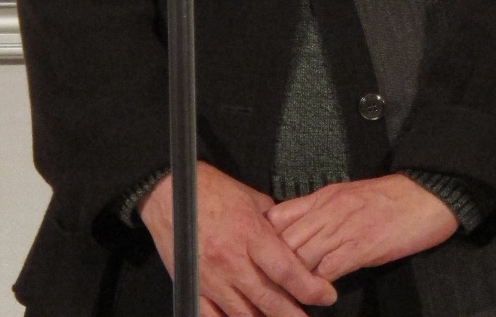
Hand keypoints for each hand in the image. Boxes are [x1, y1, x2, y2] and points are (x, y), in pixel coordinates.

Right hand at [138, 164, 337, 315]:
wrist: (168, 192)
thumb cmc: (212, 190)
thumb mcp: (250, 197)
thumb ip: (273, 221)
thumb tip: (292, 237)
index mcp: (250, 233)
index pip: (286, 270)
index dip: (310, 287)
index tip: (327, 295)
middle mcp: (232, 260)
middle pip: (269, 299)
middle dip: (294, 315)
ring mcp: (211, 278)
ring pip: (244, 314)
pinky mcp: (194, 287)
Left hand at [266, 175, 458, 282]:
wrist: (425, 195)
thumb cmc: (390, 198)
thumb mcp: (347, 196)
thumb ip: (321, 212)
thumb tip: (298, 233)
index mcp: (323, 196)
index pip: (278, 216)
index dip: (264, 240)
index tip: (258, 260)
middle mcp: (328, 210)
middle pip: (284, 239)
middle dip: (271, 265)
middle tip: (264, 288)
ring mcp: (343, 228)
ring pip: (301, 256)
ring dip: (291, 280)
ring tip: (284, 299)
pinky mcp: (361, 247)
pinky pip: (328, 269)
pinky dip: (318, 286)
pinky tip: (316, 297)